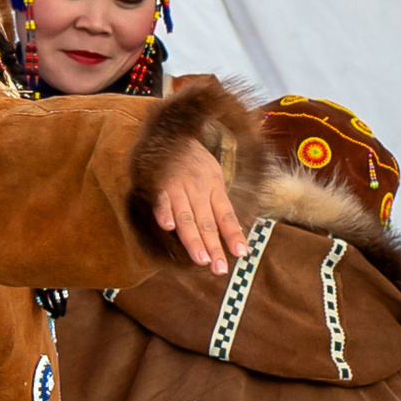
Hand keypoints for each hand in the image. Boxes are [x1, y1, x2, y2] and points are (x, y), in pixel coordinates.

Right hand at [148, 140, 246, 274]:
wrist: (173, 131)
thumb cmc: (196, 162)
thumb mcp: (215, 178)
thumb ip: (220, 205)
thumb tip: (234, 235)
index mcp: (214, 187)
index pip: (226, 215)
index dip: (233, 234)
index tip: (241, 253)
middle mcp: (197, 189)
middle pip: (206, 221)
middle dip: (213, 246)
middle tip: (219, 268)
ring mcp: (178, 186)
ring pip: (186, 216)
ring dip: (193, 239)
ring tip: (201, 259)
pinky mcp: (159, 184)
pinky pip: (161, 200)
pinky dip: (164, 212)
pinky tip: (168, 227)